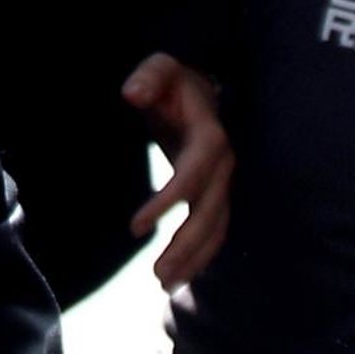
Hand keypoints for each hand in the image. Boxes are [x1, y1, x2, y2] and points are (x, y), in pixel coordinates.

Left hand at [123, 53, 231, 289]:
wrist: (200, 87)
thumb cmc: (174, 81)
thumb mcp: (161, 68)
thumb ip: (148, 78)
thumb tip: (131, 93)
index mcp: (209, 137)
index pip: (191, 175)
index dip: (167, 201)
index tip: (136, 227)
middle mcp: (223, 164)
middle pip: (209, 213)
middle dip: (185, 246)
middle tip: (156, 275)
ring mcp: (223, 182)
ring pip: (215, 228)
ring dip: (194, 259)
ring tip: (164, 285)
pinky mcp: (216, 193)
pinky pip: (215, 230)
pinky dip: (201, 256)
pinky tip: (180, 278)